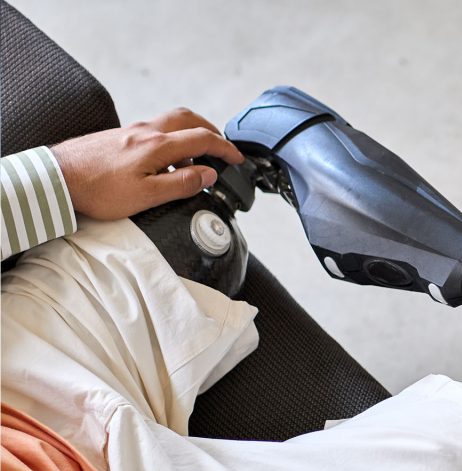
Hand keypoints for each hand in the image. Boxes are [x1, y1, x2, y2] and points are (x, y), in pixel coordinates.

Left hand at [51, 107, 244, 219]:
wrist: (58, 178)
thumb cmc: (97, 189)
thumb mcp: (146, 195)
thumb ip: (181, 183)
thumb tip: (207, 174)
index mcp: (157, 145)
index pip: (202, 139)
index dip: (225, 149)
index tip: (237, 159)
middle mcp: (146, 132)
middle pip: (188, 119)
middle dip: (210, 131)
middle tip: (221, 148)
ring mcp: (132, 131)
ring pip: (170, 122)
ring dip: (190, 134)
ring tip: (194, 160)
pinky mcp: (120, 136)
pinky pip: (155, 130)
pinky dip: (171, 140)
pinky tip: (165, 162)